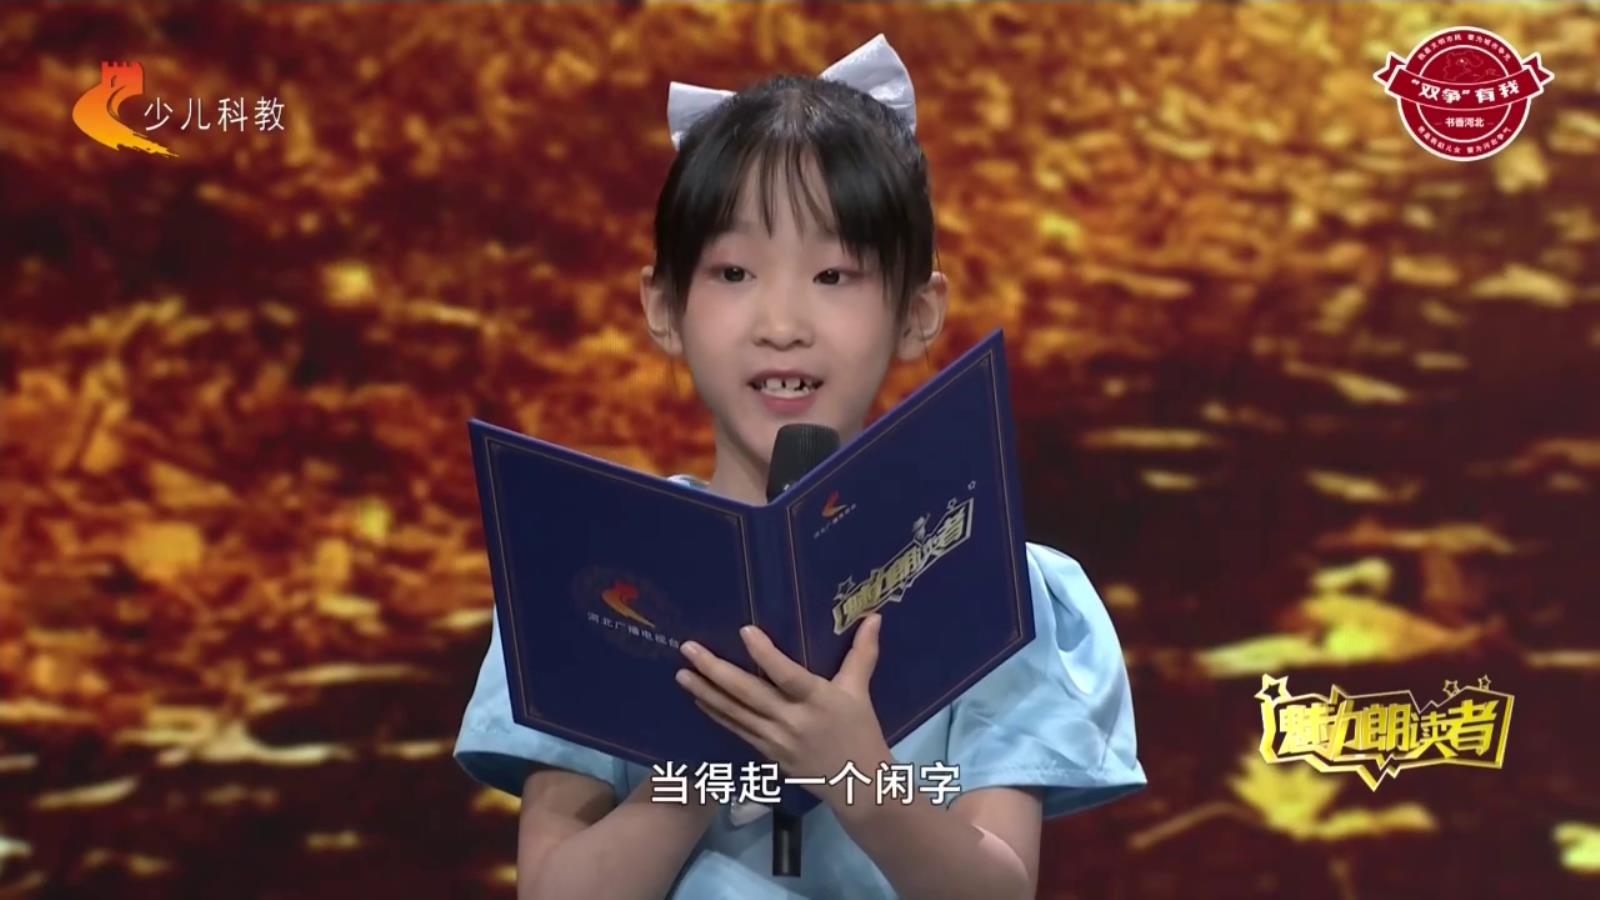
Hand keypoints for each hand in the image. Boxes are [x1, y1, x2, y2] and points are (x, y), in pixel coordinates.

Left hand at [675, 614, 891, 812]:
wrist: (858, 786)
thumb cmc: (860, 732)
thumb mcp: (860, 692)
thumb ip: (862, 653)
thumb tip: (873, 617)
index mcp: (818, 701)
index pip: (788, 676)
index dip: (766, 655)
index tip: (744, 631)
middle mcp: (793, 720)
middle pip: (749, 694)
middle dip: (715, 671)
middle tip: (688, 649)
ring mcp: (776, 740)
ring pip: (735, 713)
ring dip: (706, 692)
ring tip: (681, 673)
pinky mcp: (767, 753)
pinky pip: (737, 729)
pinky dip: (716, 713)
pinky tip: (698, 698)